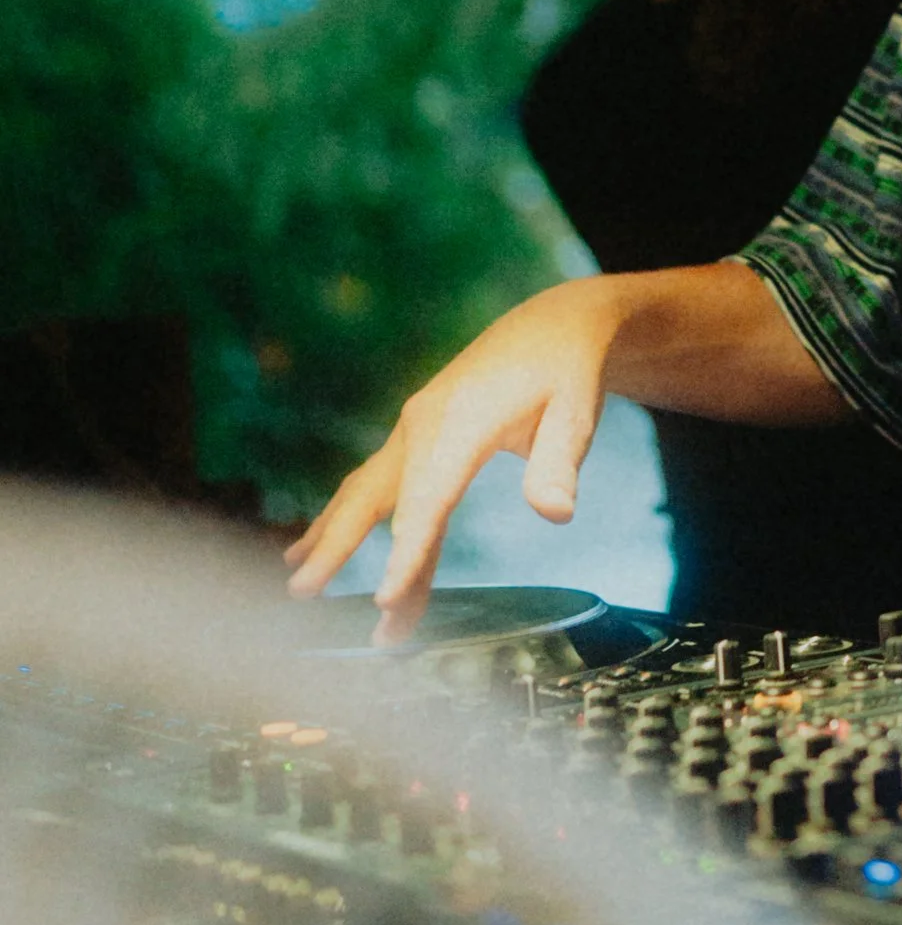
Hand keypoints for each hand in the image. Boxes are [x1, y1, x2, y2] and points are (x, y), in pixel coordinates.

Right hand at [285, 278, 628, 640]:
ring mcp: (414, 429)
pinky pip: (380, 487)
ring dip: (335, 540)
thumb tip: (555, 513)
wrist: (555, 323)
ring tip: (300, 588)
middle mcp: (424, 424)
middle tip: (300, 597)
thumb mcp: (578, 409)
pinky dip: (350, 521)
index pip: (430, 499)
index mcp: (463, 420)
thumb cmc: (569, 369)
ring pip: (367, 493)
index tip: (385, 601)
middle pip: (374, 495)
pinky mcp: (416, 436)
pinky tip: (317, 547)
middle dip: (337, 547)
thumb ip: (560, 462)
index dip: (408, 552)